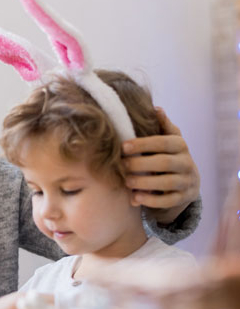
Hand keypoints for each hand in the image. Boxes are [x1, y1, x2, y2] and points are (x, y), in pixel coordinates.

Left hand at [122, 107, 199, 223]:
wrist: (185, 183)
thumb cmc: (167, 156)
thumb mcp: (167, 141)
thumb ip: (161, 126)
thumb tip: (155, 108)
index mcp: (181, 146)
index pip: (164, 142)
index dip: (144, 144)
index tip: (123, 147)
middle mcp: (187, 163)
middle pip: (164, 163)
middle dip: (140, 165)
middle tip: (122, 165)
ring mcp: (186, 182)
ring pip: (167, 183)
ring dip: (144, 183)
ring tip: (127, 182)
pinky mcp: (183, 198)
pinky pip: (168, 201)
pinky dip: (150, 200)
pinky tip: (135, 198)